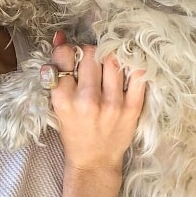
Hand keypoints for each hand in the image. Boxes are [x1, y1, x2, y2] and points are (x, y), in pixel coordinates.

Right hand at [49, 31, 145, 172]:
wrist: (94, 161)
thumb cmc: (73, 130)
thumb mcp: (57, 103)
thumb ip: (57, 71)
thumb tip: (60, 35)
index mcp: (64, 99)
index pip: (65, 56)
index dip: (67, 50)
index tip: (71, 55)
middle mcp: (88, 100)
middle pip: (90, 54)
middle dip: (88, 52)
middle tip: (89, 60)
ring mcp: (113, 104)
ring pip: (113, 59)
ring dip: (108, 57)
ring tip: (105, 65)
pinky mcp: (132, 108)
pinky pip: (138, 75)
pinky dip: (133, 65)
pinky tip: (127, 65)